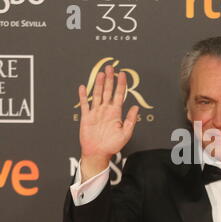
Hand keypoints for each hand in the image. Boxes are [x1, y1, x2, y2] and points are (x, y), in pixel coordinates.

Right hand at [78, 65, 138, 180]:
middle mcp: (106, 110)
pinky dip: (83, 96)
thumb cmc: (112, 145)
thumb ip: (130, 120)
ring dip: (98, 84)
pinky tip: (83, 87)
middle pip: (108, 91)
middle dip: (110, 79)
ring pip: (97, 94)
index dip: (121, 84)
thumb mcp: (126, 133)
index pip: (119, 95)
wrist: (98, 153)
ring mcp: (96, 113)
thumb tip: (135, 107)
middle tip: (111, 67)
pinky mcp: (86, 117)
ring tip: (100, 73)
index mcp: (116, 113)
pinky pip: (85, 104)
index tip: (122, 74)